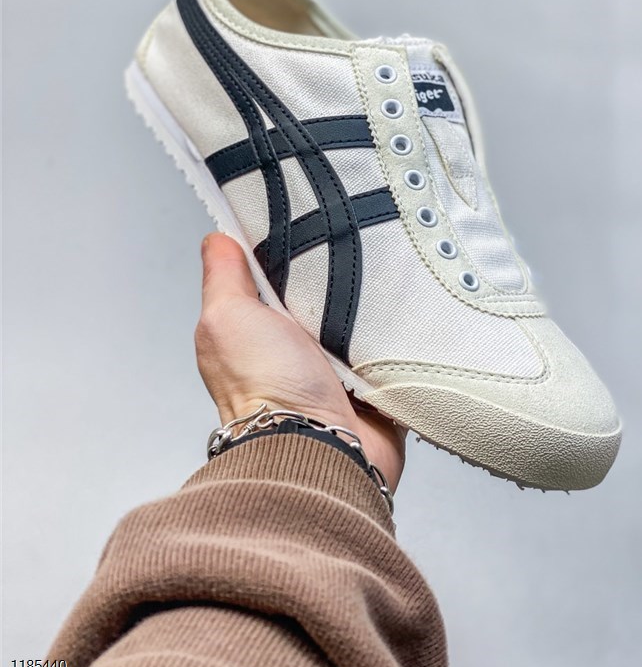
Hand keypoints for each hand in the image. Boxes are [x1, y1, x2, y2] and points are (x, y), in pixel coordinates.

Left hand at [196, 233, 405, 490]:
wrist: (320, 447)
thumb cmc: (267, 391)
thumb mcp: (227, 317)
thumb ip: (222, 277)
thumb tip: (217, 240)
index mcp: (257, 330)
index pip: (274, 274)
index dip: (288, 247)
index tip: (307, 219)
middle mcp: (295, 350)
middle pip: (323, 292)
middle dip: (338, 274)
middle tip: (352, 251)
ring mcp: (337, 367)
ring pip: (362, 316)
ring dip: (371, 304)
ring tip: (380, 282)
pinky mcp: (374, 383)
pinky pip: (394, 345)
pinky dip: (398, 334)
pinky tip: (400, 316)